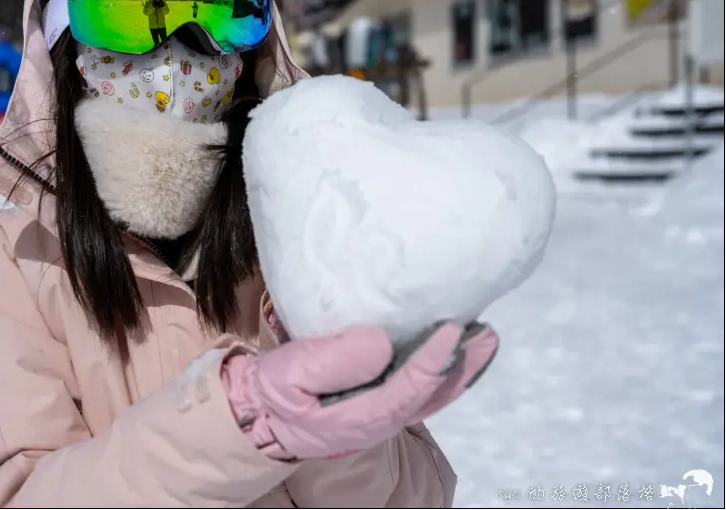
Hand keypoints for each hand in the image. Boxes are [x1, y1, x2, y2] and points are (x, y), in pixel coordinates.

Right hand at [259, 299, 498, 423]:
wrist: (259, 413)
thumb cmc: (275, 391)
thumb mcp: (292, 372)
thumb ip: (334, 360)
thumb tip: (381, 342)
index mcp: (360, 416)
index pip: (408, 389)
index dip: (433, 359)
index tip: (452, 327)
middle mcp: (380, 420)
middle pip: (432, 395)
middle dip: (462, 365)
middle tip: (487, 333)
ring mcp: (382, 415)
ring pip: (430, 395)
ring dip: (459, 368)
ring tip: (482, 337)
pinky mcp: (378, 404)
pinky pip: (419, 391)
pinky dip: (442, 372)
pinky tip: (452, 351)